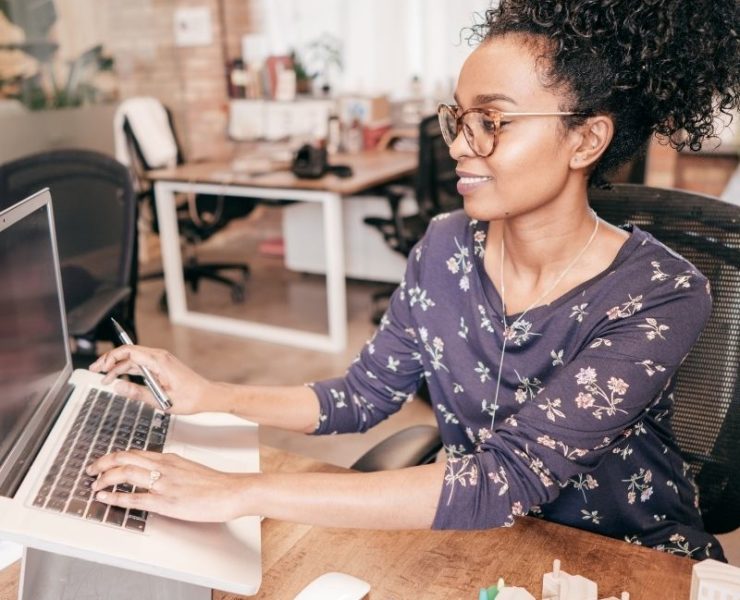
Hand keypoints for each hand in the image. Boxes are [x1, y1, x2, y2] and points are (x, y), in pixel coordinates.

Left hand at [87, 450, 250, 521]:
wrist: (231, 491)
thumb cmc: (215, 483)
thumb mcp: (190, 468)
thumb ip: (172, 468)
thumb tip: (159, 472)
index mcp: (168, 458)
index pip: (134, 453)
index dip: (114, 457)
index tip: (104, 462)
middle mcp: (162, 466)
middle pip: (124, 458)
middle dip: (102, 463)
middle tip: (91, 470)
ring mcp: (163, 483)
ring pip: (124, 473)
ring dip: (104, 479)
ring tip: (94, 485)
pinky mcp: (165, 501)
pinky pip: (133, 498)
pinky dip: (114, 498)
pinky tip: (105, 499)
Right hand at [90, 345, 213, 414]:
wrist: (207, 395)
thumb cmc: (190, 398)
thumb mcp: (162, 401)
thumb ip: (138, 394)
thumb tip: (117, 387)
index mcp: (159, 361)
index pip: (129, 352)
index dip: (111, 358)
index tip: (100, 369)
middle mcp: (159, 357)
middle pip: (128, 352)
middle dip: (109, 360)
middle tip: (94, 370)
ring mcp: (161, 360)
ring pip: (133, 358)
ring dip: (117, 365)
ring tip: (102, 375)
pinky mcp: (161, 365)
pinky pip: (141, 363)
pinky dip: (127, 368)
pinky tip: (117, 376)